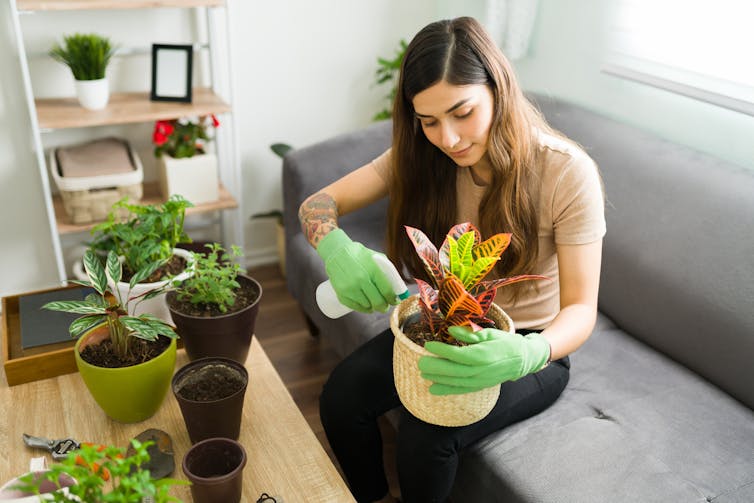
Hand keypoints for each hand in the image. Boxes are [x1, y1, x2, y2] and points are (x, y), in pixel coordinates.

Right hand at [316, 228, 396, 312]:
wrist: (336, 252)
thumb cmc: (359, 255)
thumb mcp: (376, 258)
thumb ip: (387, 271)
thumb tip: (397, 286)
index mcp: (372, 270)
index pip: (387, 291)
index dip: (393, 299)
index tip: (394, 301)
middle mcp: (361, 279)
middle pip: (378, 302)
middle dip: (384, 307)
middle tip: (385, 306)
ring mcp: (350, 288)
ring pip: (367, 306)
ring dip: (373, 307)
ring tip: (374, 302)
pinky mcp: (341, 293)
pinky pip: (355, 307)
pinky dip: (363, 309)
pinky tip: (366, 306)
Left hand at [418, 326, 550, 395]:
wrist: (523, 359)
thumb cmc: (505, 343)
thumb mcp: (489, 333)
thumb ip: (469, 334)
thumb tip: (451, 330)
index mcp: (483, 354)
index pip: (457, 354)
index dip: (441, 350)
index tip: (428, 344)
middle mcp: (480, 370)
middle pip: (453, 370)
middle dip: (435, 367)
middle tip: (420, 362)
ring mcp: (480, 380)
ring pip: (456, 381)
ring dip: (438, 379)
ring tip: (423, 374)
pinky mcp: (480, 386)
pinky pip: (461, 390)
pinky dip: (447, 390)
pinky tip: (434, 389)